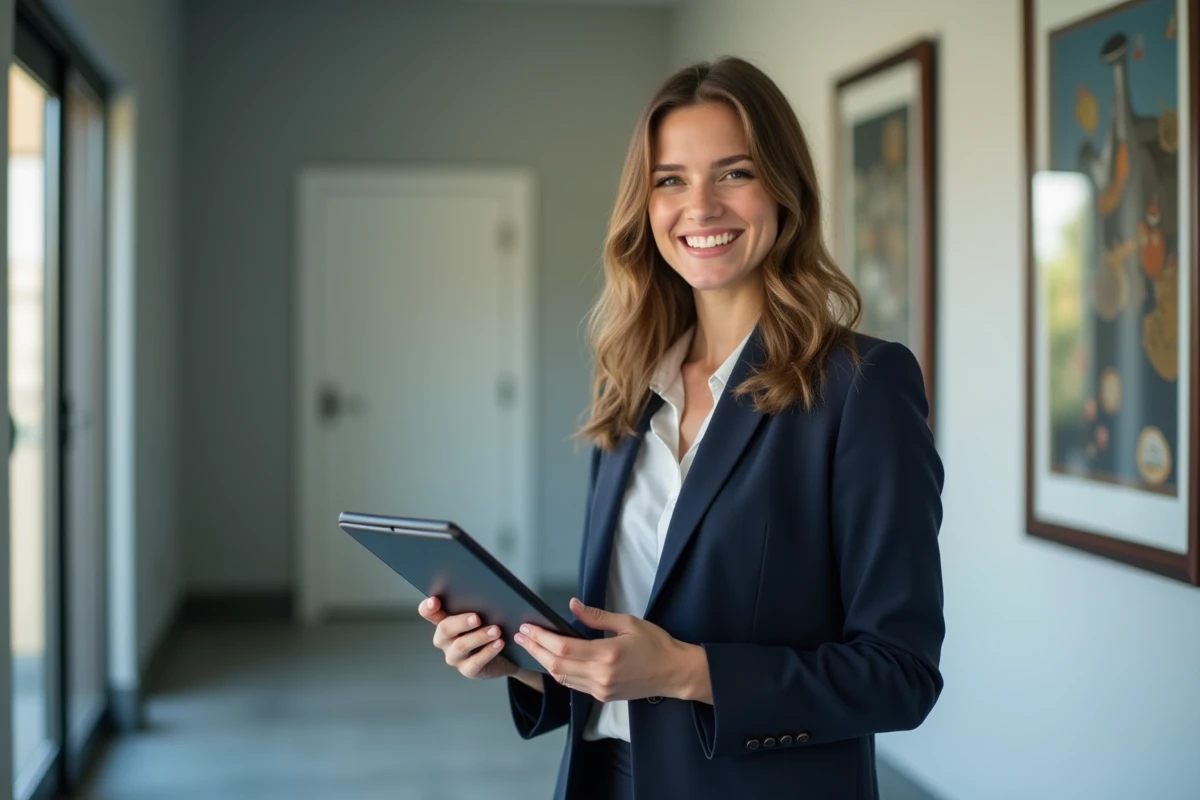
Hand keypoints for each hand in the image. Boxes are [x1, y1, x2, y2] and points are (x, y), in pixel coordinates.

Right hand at [418, 596, 519, 680]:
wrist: (508, 655)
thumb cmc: (493, 627)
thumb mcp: (485, 614)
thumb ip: (479, 604)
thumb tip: (487, 592)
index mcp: (445, 621)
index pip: (429, 613)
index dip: (428, 607)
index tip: (434, 601)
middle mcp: (445, 639)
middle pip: (444, 628)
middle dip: (460, 622)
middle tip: (477, 618)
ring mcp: (455, 656)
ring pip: (461, 646)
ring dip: (479, 636)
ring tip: (496, 630)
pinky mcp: (468, 670)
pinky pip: (475, 662)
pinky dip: (488, 651)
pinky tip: (499, 643)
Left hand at [514, 597, 709, 702]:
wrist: (674, 672)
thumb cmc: (655, 644)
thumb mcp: (628, 623)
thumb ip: (596, 617)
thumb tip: (572, 605)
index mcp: (607, 655)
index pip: (564, 647)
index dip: (541, 638)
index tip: (528, 627)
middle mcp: (601, 676)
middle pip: (556, 665)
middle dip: (535, 649)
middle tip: (521, 635)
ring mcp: (601, 689)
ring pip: (561, 678)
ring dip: (543, 662)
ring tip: (530, 645)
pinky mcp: (602, 696)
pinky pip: (573, 684)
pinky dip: (558, 671)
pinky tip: (551, 659)